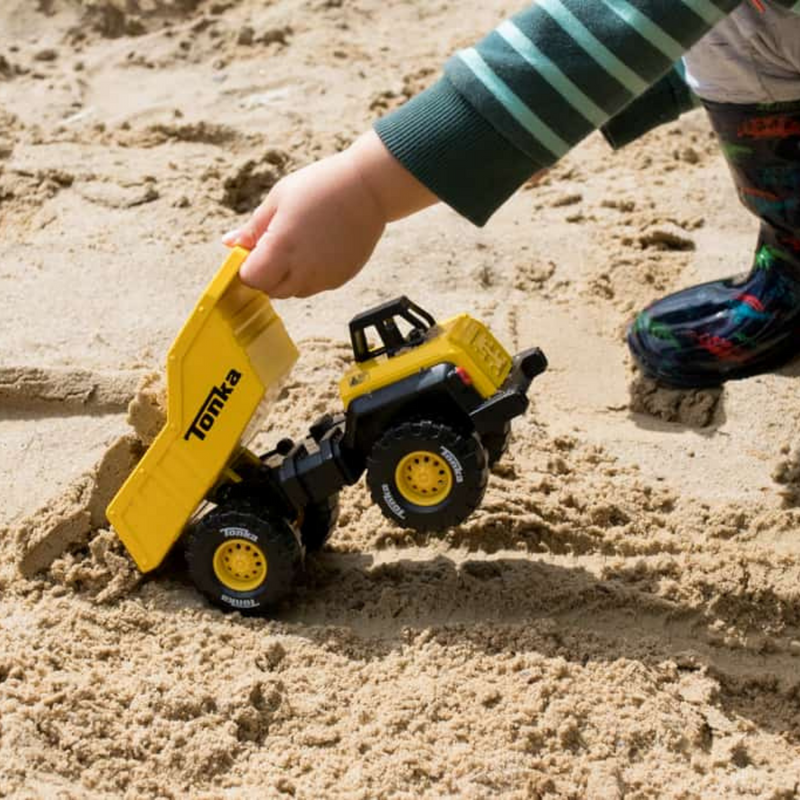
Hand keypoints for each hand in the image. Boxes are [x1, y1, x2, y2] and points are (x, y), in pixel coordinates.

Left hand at [222, 131, 436, 297]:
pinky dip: (309, 276)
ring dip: (287, 278)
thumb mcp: (278, 199)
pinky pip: (315, 287)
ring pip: (293, 292)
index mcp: (281, 247)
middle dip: (265, 275)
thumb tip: (230, 244)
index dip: (247, 268)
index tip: (251, 253)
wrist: (368, 189)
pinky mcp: (340, 278)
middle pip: (270, 290)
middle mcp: (302, 269)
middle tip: (273, 248)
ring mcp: (323, 277)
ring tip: (298, 247)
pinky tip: (318, 250)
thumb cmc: (321, 186)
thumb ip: (253, 228)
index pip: (251, 279)